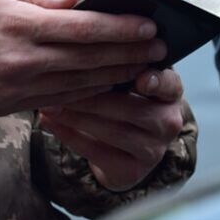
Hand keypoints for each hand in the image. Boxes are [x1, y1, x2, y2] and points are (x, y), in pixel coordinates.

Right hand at [0, 0, 166, 115]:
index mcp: (16, 24)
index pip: (83, 27)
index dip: (121, 27)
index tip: (148, 24)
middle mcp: (21, 60)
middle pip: (90, 59)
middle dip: (130, 53)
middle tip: (159, 48)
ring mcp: (16, 87)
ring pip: (80, 84)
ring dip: (115, 75)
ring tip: (141, 66)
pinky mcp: (9, 105)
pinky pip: (59, 99)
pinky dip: (86, 92)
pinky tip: (104, 84)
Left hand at [40, 69, 184, 191]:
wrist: (123, 149)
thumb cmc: (122, 100)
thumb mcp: (126, 79)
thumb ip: (114, 65)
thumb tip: (79, 49)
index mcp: (170, 91)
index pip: (170, 84)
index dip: (157, 82)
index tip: (141, 79)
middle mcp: (168, 121)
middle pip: (130, 108)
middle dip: (90, 96)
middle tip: (58, 83)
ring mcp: (153, 149)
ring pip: (112, 131)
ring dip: (75, 116)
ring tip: (49, 104)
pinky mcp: (132, 170)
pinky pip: (97, 152)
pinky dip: (69, 135)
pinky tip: (49, 122)